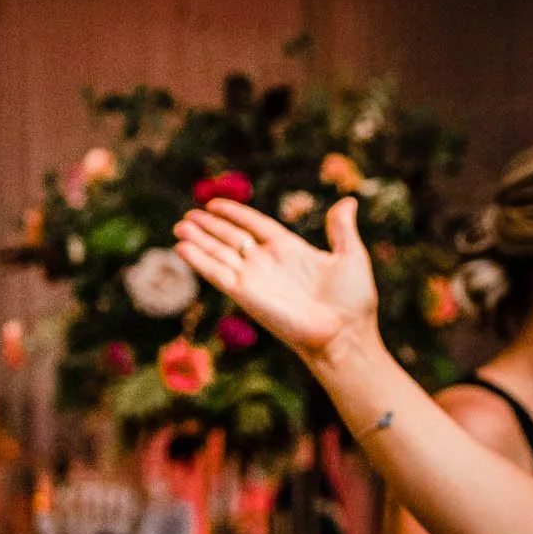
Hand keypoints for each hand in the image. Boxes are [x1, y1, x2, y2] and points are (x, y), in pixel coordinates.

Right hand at [172, 197, 378, 363]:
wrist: (344, 332)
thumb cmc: (352, 300)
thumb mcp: (350, 256)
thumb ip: (341, 229)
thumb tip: (347, 201)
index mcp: (290, 250)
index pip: (255, 226)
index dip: (235, 214)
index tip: (215, 205)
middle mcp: (267, 263)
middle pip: (231, 238)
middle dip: (209, 227)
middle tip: (188, 216)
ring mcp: (254, 278)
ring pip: (219, 253)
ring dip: (198, 240)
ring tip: (179, 226)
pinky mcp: (244, 294)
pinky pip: (216, 273)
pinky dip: (198, 261)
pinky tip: (182, 248)